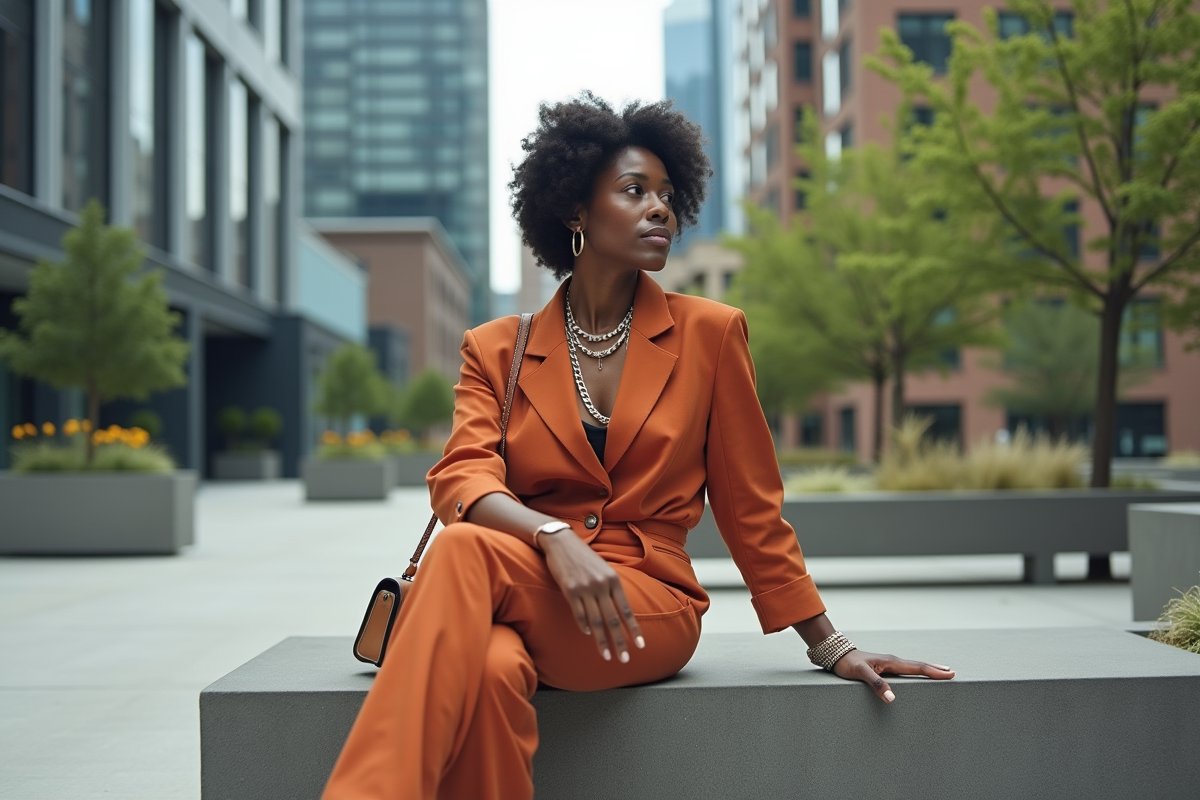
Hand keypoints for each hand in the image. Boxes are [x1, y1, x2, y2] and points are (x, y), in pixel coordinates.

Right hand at [540, 531, 644, 663]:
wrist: (561, 541)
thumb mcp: (604, 569)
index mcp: (613, 580)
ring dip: (602, 641)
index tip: (641, 645)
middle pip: (613, 620)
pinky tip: (588, 634)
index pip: (627, 610)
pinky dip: (584, 626)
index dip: (634, 629)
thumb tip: (620, 612)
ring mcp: (585, 588)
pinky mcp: (569, 590)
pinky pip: (579, 614)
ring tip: (606, 655)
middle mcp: (601, 585)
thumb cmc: (584, 556)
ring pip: (596, 621)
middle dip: (619, 641)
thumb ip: (611, 589)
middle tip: (624, 659)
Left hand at [830, 650, 954, 702]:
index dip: (934, 671)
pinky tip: (918, 674)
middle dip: (935, 669)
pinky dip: (917, 670)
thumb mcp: (860, 673)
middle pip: (918, 665)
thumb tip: (892, 699)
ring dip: (928, 669)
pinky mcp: (884, 667)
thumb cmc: (848, 664)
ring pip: (913, 666)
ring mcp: (889, 663)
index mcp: (891, 662)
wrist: (837, 655)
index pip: (917, 667)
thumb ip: (876, 684)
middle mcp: (892, 661)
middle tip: (952, 672)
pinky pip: (906, 669)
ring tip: (941, 671)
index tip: (949, 674)